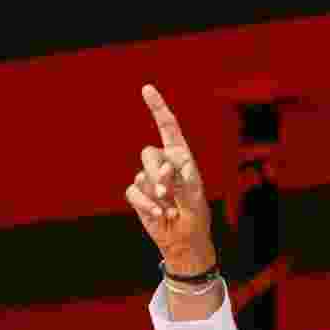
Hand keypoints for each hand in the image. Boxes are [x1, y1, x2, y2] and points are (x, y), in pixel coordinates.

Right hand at [125, 85, 214, 275]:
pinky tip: (159, 215)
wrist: (184, 240)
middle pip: (149, 153)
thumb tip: (165, 167)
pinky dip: (146, 204)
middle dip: (158, 172)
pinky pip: (134, 192)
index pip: (168, 128)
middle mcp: (164, 164)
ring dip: (155, 194)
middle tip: (168, 191)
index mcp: (181, 158)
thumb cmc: (195, 215)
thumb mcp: (194, 196)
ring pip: (141, 174)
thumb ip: (181, 180)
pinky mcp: (138, 195)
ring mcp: (149, 179)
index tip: (147, 89)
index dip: (158, 108)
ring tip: (169, 208)